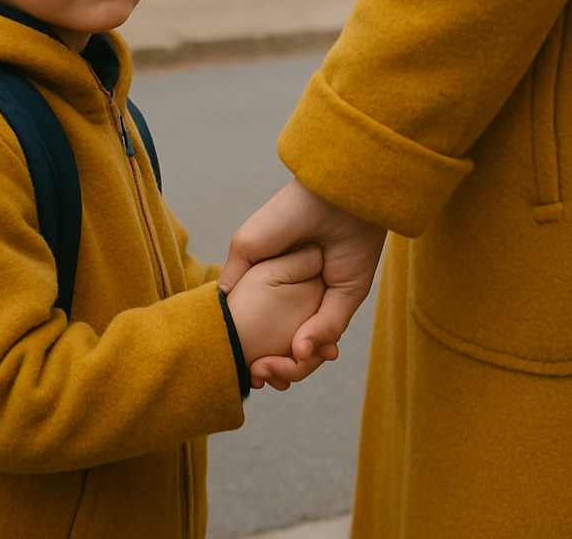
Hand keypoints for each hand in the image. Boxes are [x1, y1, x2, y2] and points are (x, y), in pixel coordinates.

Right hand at [220, 178, 385, 380]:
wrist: (332, 198)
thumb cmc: (285, 214)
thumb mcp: (247, 244)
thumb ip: (234, 275)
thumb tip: (223, 305)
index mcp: (275, 275)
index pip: (262, 319)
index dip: (249, 343)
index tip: (239, 362)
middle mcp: (300, 288)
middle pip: (285, 337)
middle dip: (273, 362)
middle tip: (258, 374)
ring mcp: (324, 294)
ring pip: (310, 341)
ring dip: (294, 360)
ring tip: (274, 368)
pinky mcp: (348, 297)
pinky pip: (332, 328)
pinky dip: (315, 341)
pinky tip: (298, 349)